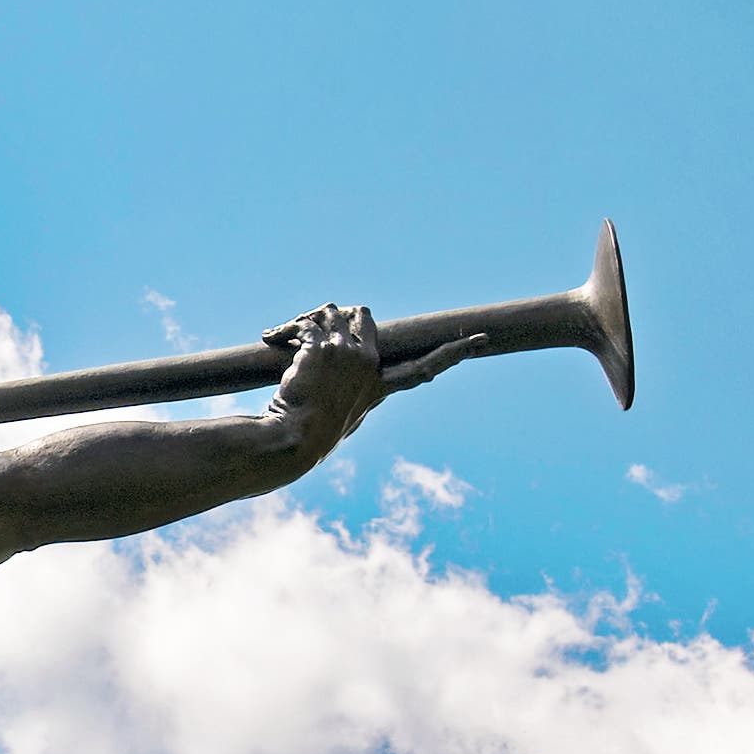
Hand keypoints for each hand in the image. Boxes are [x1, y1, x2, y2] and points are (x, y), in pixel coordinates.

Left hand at [262, 304, 486, 441]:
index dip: (454, 353)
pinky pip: (304, 323)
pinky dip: (284, 329)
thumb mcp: (344, 418)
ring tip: (285, 337)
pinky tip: (270, 339)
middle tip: (308, 331)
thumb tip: (357, 378)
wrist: (294, 442)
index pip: (426, 367)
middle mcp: (369, 364)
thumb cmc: (313, 437)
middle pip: (361, 314)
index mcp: (380, 386)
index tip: (483, 340)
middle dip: (334, 315)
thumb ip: (356, 393)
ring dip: (305, 319)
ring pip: (328, 311)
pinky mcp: (322, 348)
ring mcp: (347, 354)